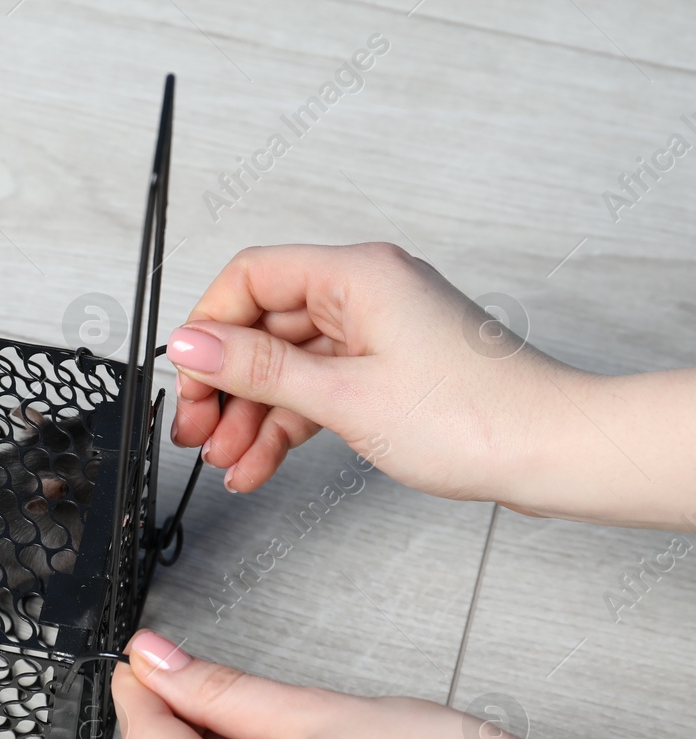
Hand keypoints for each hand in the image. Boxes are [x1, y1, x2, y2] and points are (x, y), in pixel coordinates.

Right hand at [165, 243, 610, 517]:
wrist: (550, 453)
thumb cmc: (475, 416)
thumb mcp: (343, 396)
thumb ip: (258, 368)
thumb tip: (191, 342)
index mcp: (358, 274)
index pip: (251, 277)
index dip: (209, 327)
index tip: (188, 378)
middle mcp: (366, 293)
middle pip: (264, 326)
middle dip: (225, 384)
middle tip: (197, 431)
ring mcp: (378, 333)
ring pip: (287, 366)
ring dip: (251, 416)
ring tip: (228, 462)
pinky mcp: (388, 371)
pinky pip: (316, 390)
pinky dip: (286, 426)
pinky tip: (259, 464)